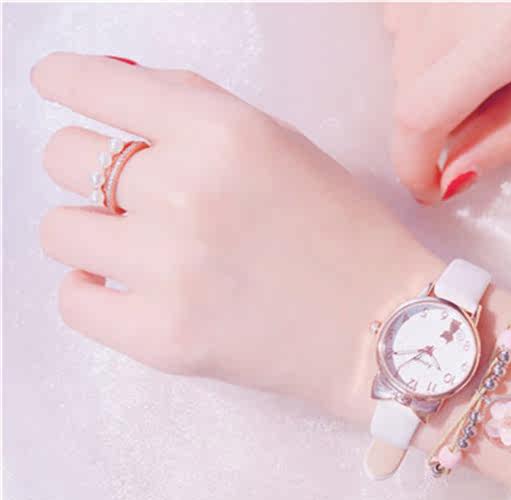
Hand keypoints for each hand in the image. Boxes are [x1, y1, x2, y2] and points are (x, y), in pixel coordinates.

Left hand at [32, 52, 445, 418]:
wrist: (386, 328)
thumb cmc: (344, 234)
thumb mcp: (282, 146)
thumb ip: (196, 107)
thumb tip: (110, 84)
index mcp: (223, 134)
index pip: (96, 88)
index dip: (66, 82)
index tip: (55, 86)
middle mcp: (187, 193)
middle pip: (64, 159)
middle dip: (92, 170)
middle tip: (135, 196)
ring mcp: (170, 270)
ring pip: (60, 231)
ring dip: (93, 234)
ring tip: (144, 252)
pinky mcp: (163, 338)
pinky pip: (74, 302)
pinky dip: (94, 294)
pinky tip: (132, 292)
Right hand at [383, 3, 510, 202]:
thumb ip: (509, 134)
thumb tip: (453, 178)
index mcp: (509, 30)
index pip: (421, 116)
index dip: (413, 167)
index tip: (430, 189)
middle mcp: (454, 1)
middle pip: (410, 93)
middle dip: (440, 121)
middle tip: (489, 99)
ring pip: (404, 60)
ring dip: (435, 77)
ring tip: (486, 48)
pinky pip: (403, 23)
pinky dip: (428, 38)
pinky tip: (468, 19)